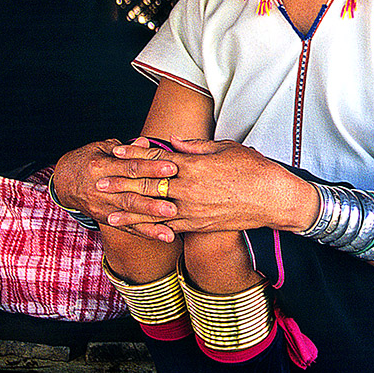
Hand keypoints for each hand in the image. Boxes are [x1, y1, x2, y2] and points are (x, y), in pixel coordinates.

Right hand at [52, 138, 177, 235]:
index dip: (151, 167)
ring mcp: (103, 206)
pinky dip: (148, 232)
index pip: (130, 167)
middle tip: (175, 200)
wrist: (64, 183)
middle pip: (131, 192)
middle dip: (154, 196)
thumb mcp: (102, 148)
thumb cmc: (88, 160)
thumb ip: (126, 149)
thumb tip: (146, 143)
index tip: (172, 167)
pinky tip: (165, 235)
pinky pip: (129, 226)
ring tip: (172, 219)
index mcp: (100, 166)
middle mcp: (101, 188)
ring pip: (130, 212)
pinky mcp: (107, 219)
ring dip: (152, 216)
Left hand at [102, 136, 318, 240]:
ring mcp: (193, 210)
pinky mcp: (199, 226)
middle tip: (99, 180)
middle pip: (148, 184)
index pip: (156, 158)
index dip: (134, 155)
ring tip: (107, 210)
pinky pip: (170, 228)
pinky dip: (151, 228)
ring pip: (154, 210)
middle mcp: (188, 189)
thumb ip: (195, 147)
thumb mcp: (224, 148)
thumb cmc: (253, 169)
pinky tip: (137, 229)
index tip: (116, 152)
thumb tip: (172, 142)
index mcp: (193, 165)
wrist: (274, 199)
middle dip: (122, 182)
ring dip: (128, 209)